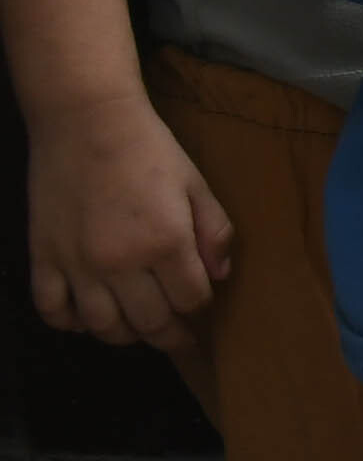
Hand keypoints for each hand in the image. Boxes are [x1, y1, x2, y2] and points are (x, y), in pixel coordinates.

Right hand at [26, 94, 231, 349]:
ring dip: (124, 335)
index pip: (190, 299)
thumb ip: (214, 233)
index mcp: (165, 242)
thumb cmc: (149, 149)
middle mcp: (120, 262)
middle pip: (150, 322)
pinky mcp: (44, 257)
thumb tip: (220, 277)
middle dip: (170, 335)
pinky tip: (86, 318)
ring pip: (102, 326)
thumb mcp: (196, 184)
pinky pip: (52, 309)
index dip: (201, 307)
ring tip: (138, 330)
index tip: (201, 306)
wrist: (87, 122)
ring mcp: (77, 263)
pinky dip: (69, 323)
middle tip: (179, 338)